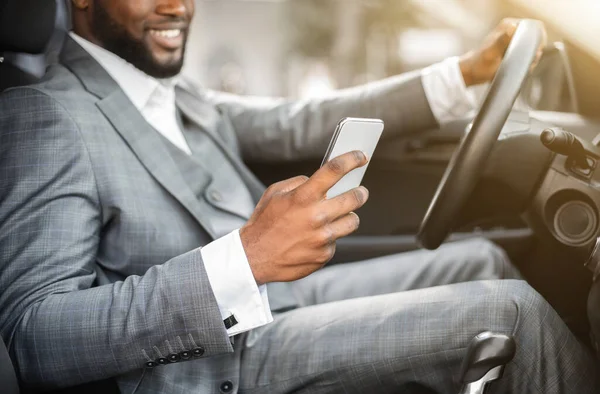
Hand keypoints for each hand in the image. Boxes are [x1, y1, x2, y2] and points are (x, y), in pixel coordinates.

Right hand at [240, 151, 368, 284]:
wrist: (254, 258)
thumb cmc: (264, 224)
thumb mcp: (275, 194)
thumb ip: (298, 183)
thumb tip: (317, 181)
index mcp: (303, 197)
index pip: (335, 170)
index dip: (352, 159)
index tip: (360, 156)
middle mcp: (316, 216)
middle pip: (354, 198)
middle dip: (360, 192)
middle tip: (360, 191)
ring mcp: (322, 238)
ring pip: (352, 221)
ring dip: (348, 216)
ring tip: (338, 216)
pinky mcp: (324, 255)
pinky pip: (336, 241)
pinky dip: (329, 238)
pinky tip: (314, 238)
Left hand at [459, 18, 546, 86]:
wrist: (471, 73)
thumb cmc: (480, 65)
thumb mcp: (491, 53)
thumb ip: (501, 41)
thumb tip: (512, 28)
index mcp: (508, 26)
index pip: (534, 26)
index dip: (539, 40)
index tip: (535, 53)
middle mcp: (511, 30)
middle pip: (535, 39)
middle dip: (534, 53)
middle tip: (524, 63)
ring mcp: (512, 39)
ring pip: (531, 48)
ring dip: (530, 59)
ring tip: (517, 67)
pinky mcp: (512, 49)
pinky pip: (526, 54)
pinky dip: (525, 62)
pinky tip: (516, 68)